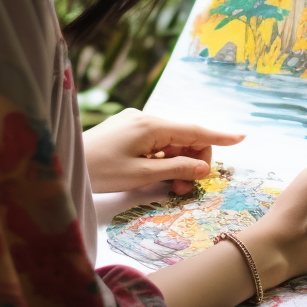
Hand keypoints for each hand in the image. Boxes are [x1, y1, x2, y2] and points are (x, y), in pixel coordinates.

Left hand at [83, 108, 243, 193]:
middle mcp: (145, 119)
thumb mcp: (140, 176)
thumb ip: (175, 169)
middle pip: (184, 137)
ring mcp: (135, 124)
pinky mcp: (127, 132)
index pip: (194, 130)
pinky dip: (163, 159)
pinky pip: (156, 144)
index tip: (242, 137)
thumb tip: (203, 167)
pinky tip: (159, 175)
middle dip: (193, 160)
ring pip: (170, 143)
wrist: (64, 162)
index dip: (219, 136)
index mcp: (150, 125)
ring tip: (173, 186)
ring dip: (178, 163)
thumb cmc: (99, 171)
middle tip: (185, 187)